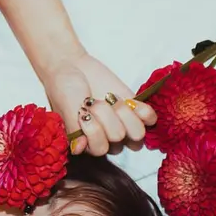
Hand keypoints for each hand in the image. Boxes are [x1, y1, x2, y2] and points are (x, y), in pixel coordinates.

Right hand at [42, 51, 156, 155]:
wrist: (72, 66)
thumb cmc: (65, 90)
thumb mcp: (66, 110)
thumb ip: (74, 130)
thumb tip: (78, 148)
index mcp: (89, 144)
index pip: (101, 149)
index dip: (94, 130)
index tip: (82, 111)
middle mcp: (109, 139)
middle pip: (119, 138)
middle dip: (106, 115)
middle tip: (93, 101)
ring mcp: (124, 125)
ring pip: (137, 132)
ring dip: (124, 113)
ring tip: (111, 100)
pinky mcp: (135, 110)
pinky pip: (150, 119)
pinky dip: (143, 111)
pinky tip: (131, 102)